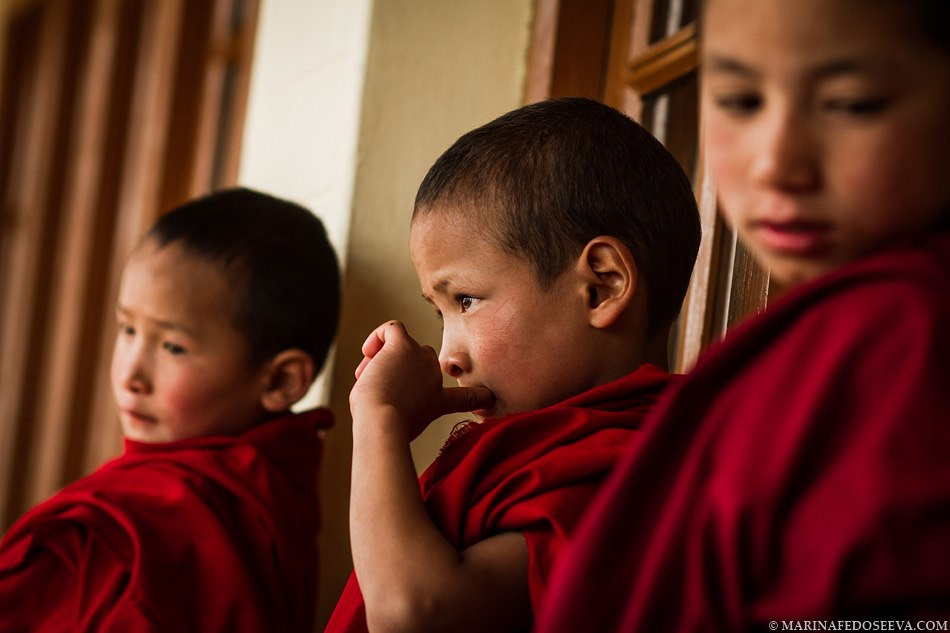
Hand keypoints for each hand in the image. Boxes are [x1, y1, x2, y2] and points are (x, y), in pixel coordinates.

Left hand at [350, 321, 494, 439]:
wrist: (384, 423)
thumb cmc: (386, 429)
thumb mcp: (403, 428)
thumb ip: (401, 414)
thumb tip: (386, 412)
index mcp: (438, 400)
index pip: (466, 397)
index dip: (478, 398)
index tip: (489, 400)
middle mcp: (434, 375)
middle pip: (420, 360)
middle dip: (397, 372)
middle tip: (380, 389)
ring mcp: (420, 357)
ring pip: (399, 346)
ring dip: (380, 361)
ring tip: (368, 379)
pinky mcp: (402, 345)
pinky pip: (392, 327)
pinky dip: (377, 336)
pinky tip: (369, 352)